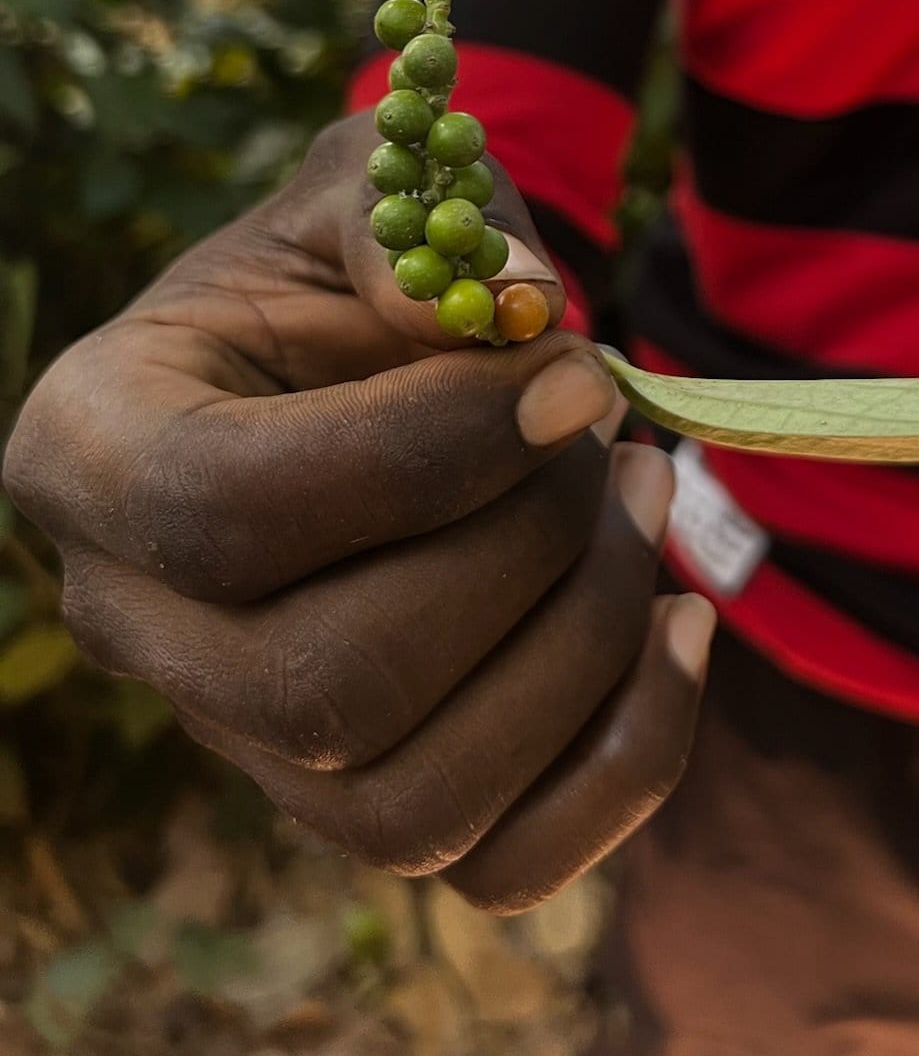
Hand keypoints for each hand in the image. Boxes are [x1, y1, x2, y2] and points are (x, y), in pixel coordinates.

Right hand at [3, 114, 714, 910]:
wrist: (365, 347)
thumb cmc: (355, 260)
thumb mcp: (367, 187)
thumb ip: (418, 226)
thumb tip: (523, 307)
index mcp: (96, 449)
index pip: (237, 511)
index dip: (431, 450)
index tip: (575, 372)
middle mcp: (136, 626)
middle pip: (330, 685)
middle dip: (524, 548)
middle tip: (606, 420)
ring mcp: (243, 745)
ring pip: (413, 805)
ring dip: (584, 644)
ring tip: (644, 488)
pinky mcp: (364, 802)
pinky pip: (503, 867)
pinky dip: (629, 758)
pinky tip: (684, 620)